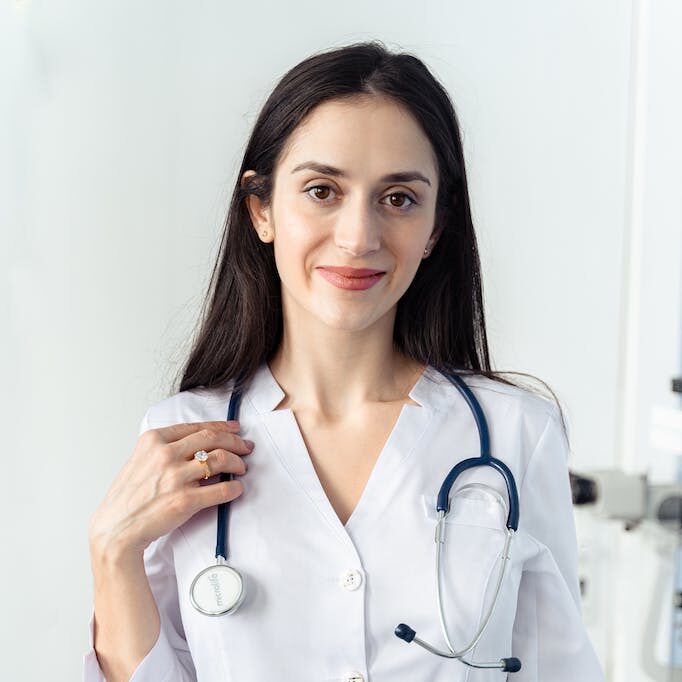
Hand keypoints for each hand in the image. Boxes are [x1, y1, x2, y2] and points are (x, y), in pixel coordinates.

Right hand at [88, 420, 253, 556]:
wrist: (115, 529)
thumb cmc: (128, 497)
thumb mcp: (140, 460)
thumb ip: (165, 448)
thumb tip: (199, 444)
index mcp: (154, 440)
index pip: (197, 427)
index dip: (222, 427)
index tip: (234, 429)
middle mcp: (165, 454)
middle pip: (213, 439)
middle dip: (236, 442)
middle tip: (246, 447)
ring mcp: (175, 477)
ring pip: (221, 459)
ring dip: (238, 463)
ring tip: (241, 468)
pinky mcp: (185, 500)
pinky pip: (222, 489)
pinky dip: (235, 488)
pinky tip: (237, 488)